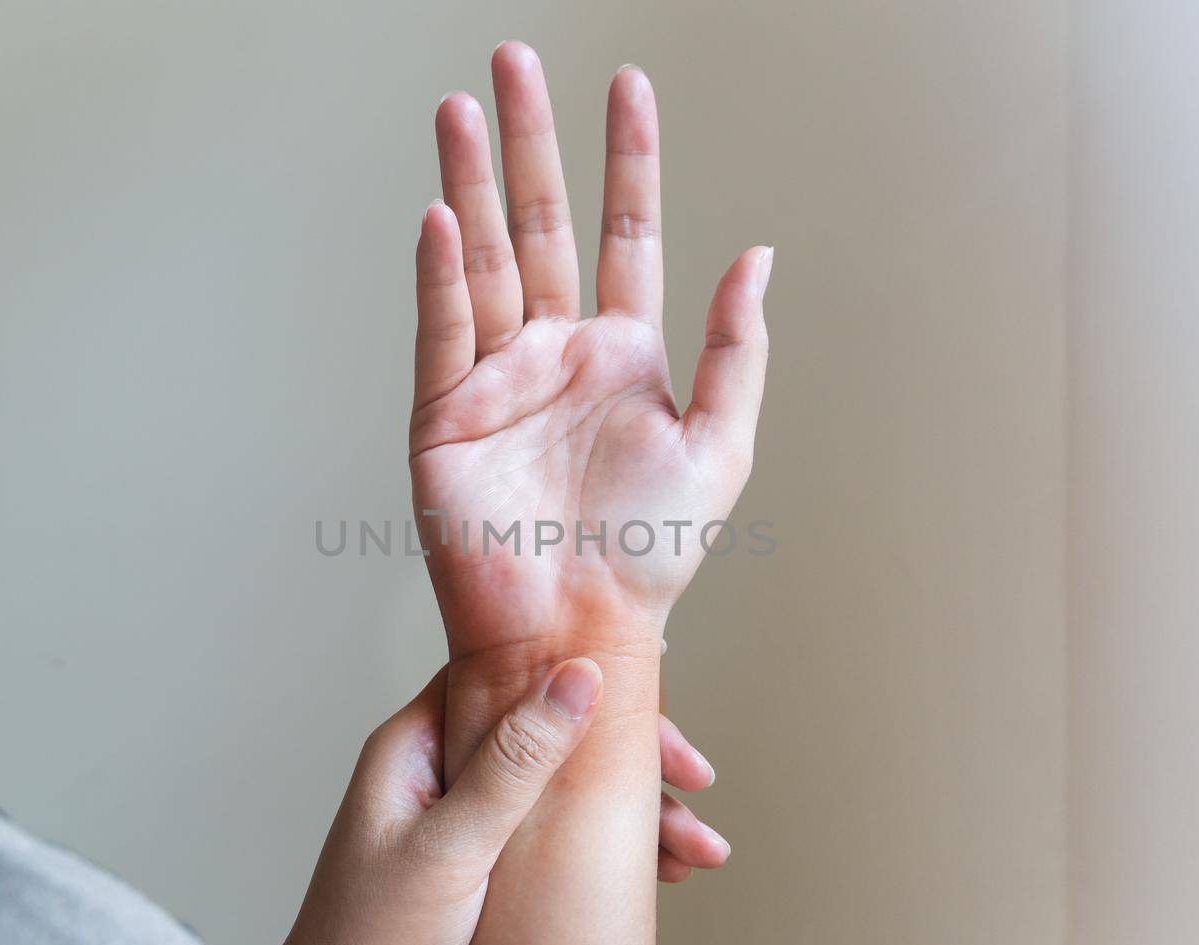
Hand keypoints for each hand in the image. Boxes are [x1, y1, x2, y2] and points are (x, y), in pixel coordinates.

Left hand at [250, 663, 726, 944]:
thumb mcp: (447, 849)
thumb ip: (513, 764)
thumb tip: (577, 676)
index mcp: (417, 748)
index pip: (514, 680)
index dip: (586, 681)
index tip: (655, 699)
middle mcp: (446, 777)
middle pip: (557, 736)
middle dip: (631, 759)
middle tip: (694, 779)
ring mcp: (471, 828)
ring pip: (572, 796)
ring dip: (638, 816)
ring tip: (699, 850)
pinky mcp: (493, 878)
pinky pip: (568, 846)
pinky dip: (618, 856)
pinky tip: (664, 876)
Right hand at [411, 43, 772, 680]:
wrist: (581, 628)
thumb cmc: (650, 556)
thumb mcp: (720, 445)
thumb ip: (737, 348)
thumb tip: (759, 256)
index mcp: (622, 355)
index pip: (625, 232)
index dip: (628, 159)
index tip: (628, 85)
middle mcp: (555, 354)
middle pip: (539, 223)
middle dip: (529, 142)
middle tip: (512, 62)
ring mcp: (497, 380)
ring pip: (482, 259)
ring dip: (469, 183)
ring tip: (460, 109)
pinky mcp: (445, 418)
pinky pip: (444, 330)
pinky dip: (441, 274)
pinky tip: (440, 214)